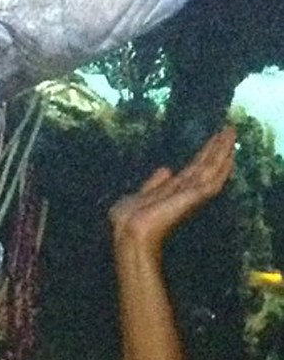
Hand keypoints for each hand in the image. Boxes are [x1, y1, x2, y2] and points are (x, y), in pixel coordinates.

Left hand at [109, 125, 234, 252]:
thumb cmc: (129, 219)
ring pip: (212, 168)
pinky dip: (222, 168)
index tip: (214, 139)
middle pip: (206, 165)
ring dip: (222, 150)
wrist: (129, 232)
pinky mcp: (194, 197)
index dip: (204, 153)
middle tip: (229, 128)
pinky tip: (229, 156)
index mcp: (174, 190)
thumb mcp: (139, 195)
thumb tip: (166, 169)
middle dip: (217, 147)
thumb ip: (154, 184)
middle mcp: (186, 191)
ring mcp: (191, 194)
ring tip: (231, 132)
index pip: (194, 168)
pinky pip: (212, 180)